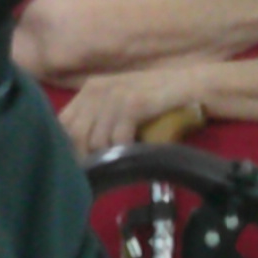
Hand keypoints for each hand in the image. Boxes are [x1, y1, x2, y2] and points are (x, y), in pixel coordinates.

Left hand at [60, 64, 214, 154]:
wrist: (195, 85)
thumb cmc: (157, 99)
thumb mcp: (119, 104)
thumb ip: (96, 119)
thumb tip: (74, 150)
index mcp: (90, 89)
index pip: (62, 122)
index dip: (64, 146)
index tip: (74, 163)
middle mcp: (97, 89)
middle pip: (73, 133)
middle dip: (82, 157)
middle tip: (94, 172)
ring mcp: (114, 95)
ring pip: (95, 140)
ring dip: (107, 156)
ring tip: (118, 162)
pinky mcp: (133, 104)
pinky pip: (117, 138)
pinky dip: (124, 151)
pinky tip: (133, 153)